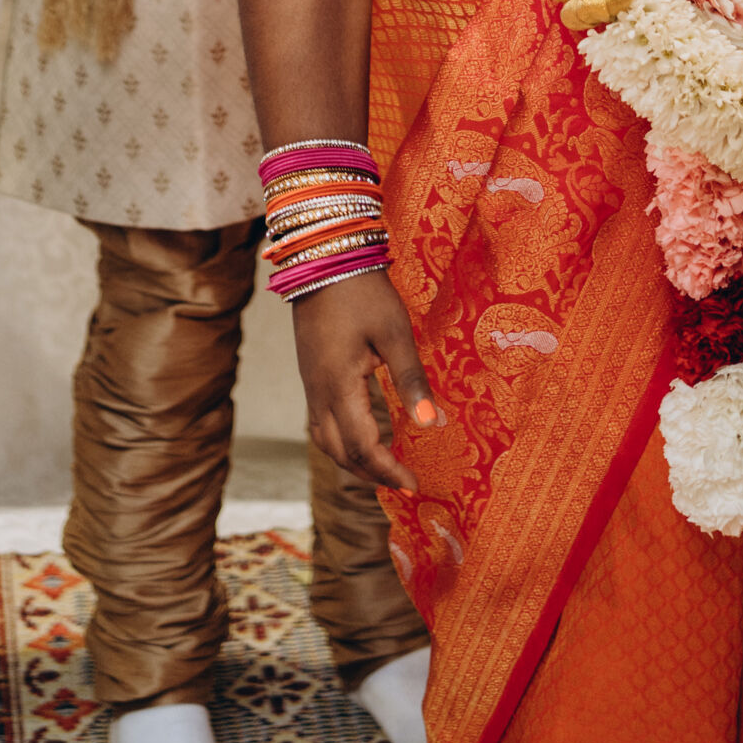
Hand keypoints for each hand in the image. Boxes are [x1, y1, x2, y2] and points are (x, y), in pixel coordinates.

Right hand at [292, 270, 435, 490]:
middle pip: (339, 452)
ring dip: (352, 461)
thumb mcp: (394, 333)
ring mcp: (310, 384)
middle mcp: (318, 393)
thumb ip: (411, 380)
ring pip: (324, 441)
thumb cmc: (363, 292)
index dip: (388, 470)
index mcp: (338, 386)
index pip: (362, 446)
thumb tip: (431, 424)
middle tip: (402, 481)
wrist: (324, 259)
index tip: (414, 483)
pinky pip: (320, 423)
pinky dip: (340, 441)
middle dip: (370, 474)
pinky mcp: (310, 374)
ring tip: (382, 467)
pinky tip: (361, 435)